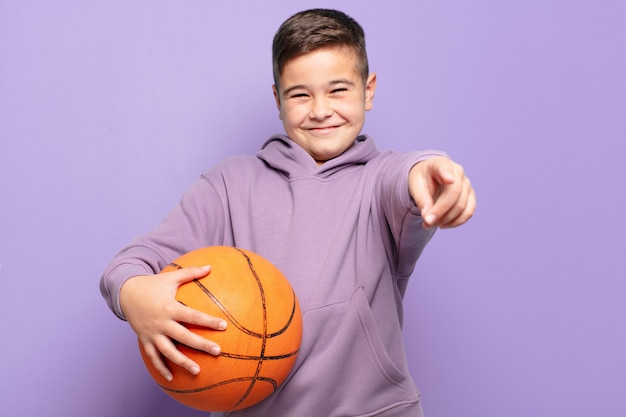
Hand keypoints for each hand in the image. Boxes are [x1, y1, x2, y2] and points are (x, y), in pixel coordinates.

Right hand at [119, 266, 226, 380]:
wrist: (126, 293)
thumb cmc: (153, 284)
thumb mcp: (170, 277)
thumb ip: (190, 273)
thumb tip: (210, 266)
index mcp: (169, 308)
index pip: (192, 316)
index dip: (208, 321)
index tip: (224, 326)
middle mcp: (161, 323)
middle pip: (184, 336)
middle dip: (201, 345)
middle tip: (218, 351)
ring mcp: (152, 334)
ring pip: (168, 351)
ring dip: (183, 362)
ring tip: (197, 371)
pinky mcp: (145, 340)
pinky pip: (153, 357)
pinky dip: (161, 368)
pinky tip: (171, 379)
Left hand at [409, 156, 475, 228]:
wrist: (430, 178)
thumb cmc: (422, 180)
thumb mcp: (415, 186)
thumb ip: (421, 200)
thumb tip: (428, 218)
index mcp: (440, 164)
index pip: (445, 168)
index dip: (447, 174)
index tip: (449, 180)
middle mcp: (458, 172)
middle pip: (454, 193)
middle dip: (440, 211)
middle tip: (426, 223)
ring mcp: (467, 184)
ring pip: (462, 206)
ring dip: (446, 219)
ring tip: (430, 224)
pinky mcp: (471, 196)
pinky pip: (468, 212)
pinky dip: (456, 222)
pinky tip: (442, 225)